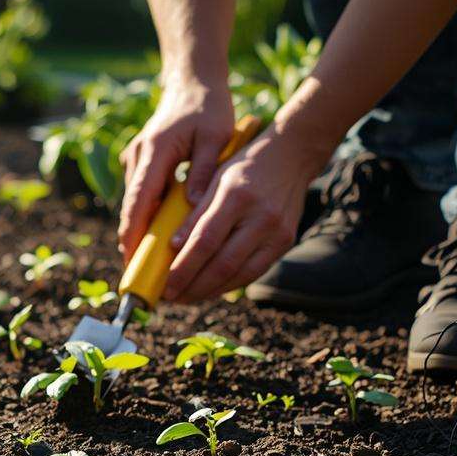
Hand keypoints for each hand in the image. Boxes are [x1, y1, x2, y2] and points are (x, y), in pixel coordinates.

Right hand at [117, 78, 233, 260]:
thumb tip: (193, 205)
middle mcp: (139, 156)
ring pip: (135, 202)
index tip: (132, 260)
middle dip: (133, 241)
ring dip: (141, 230)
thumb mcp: (215, 137)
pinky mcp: (140, 160)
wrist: (192, 81)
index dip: (133, 233)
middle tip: (140, 273)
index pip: (139, 200)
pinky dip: (148, 214)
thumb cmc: (208, 108)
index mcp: (155, 151)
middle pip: (131, 207)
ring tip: (150, 262)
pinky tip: (160, 235)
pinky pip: (141, 193)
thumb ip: (203, 171)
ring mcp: (136, 158)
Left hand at [161, 125, 329, 303]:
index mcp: (237, 196)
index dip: (183, 267)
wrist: (292, 158)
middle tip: (172, 297)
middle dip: (193, 286)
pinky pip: (254, 272)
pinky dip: (229, 284)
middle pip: (223, 264)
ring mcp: (277, 233)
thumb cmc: (245, 167)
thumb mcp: (215, 180)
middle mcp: (261, 217)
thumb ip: (195, 213)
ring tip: (187, 297)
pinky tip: (211, 288)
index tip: (164, 283)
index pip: (205, 241)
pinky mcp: (285, 243)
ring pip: (239, 275)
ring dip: (210, 291)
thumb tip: (172, 249)